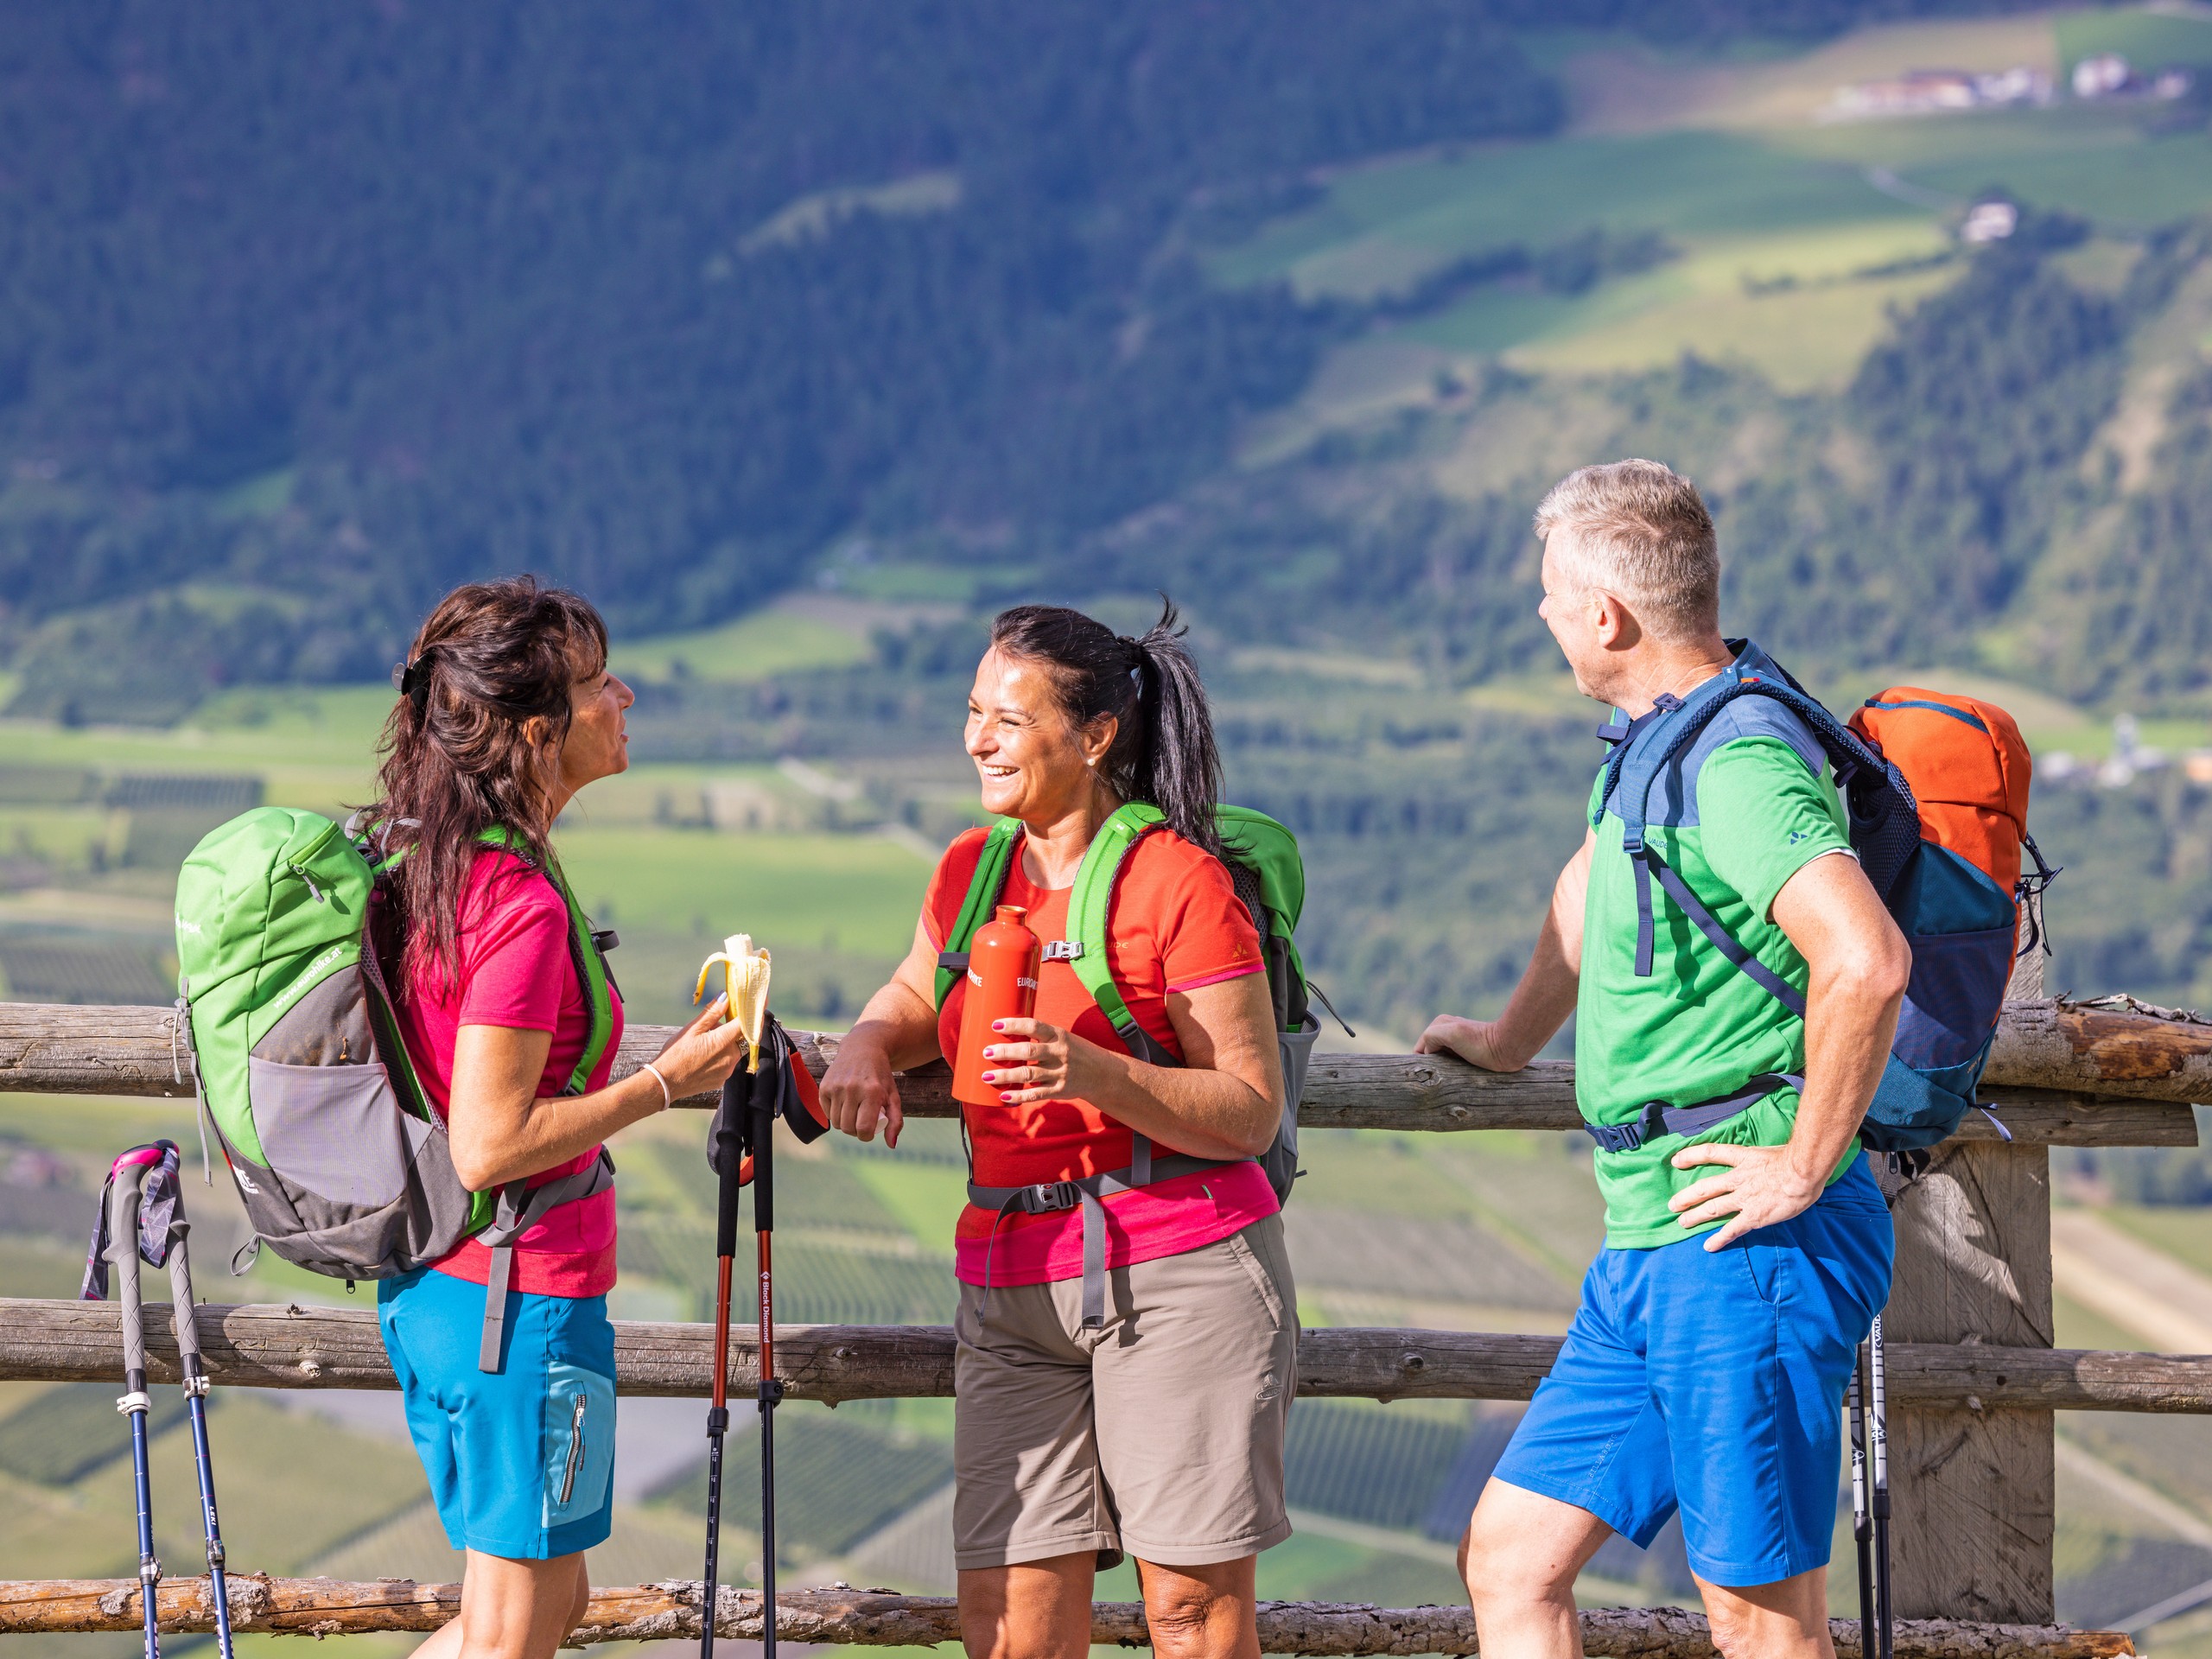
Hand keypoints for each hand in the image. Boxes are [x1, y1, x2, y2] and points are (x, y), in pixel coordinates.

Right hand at [648, 996, 748, 1101]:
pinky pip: (728, 1063)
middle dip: (734, 1028)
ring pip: (735, 1051)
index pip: (748, 1023)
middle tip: (719, 1022)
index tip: (758, 1002)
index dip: (753, 1012)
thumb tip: (726, 997)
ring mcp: (727, 1071)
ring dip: (727, 1043)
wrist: (665, 1084)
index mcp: (723, 1041)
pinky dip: (722, 1056)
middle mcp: (730, 1057)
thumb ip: (712, 1013)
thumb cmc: (675, 1054)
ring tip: (706, 1041)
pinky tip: (705, 1055)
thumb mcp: (692, 1029)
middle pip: (742, 1037)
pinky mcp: (722, 1080)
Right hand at [820, 1025, 903, 1147]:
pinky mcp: (824, 1086)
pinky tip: (844, 1103)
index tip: (869, 1132)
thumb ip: (895, 1121)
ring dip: (844, 1123)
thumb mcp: (893, 1096)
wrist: (863, 1049)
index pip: (864, 1128)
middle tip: (861, 1122)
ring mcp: (836, 1087)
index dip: (866, 1136)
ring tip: (853, 1112)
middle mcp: (852, 1089)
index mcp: (872, 1093)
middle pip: (848, 1128)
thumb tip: (891, 1145)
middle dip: (855, 1131)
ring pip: (836, 1123)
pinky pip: (826, 1113)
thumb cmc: (880, 1077)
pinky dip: (834, 1113)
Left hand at [980, 1017, 1108, 1105]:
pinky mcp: (1059, 1090)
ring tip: (987, 1076)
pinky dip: (1018, 1096)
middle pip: (1028, 1051)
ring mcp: (1059, 1073)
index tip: (995, 1025)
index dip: (1014, 1025)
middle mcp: (1059, 1053)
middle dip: (1005, 1052)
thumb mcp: (1063, 1038)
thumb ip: (1040, 1038)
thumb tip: (1007, 1038)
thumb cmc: (1076, 1052)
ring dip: (1006, 1076)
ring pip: (1028, 1074)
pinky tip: (1004, 1096)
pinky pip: (1035, 1094)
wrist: (1103, 1074)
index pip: (1034, 1026)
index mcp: (1058, 1035)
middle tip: (987, 1052)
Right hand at [1416, 1014, 1520, 1071]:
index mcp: (1439, 1024)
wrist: (1508, 1049)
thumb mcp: (1451, 1033)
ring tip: (1454, 1075)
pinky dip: (1452, 1070)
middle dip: (1433, 1066)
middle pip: (1429, 1054)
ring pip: (1440, 1061)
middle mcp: (1446, 1031)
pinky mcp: (1466, 1052)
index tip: (1434, 1073)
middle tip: (1445, 1075)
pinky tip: (1460, 1074)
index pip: (1420, 1049)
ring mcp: (1456, 1042)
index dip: (1424, 1062)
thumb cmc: (1481, 1043)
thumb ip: (1431, 1037)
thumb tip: (1429, 1054)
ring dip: (1443, 1069)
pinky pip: (1451, 1063)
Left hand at [1668, 1142, 1825, 1249]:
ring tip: (1682, 1223)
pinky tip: (1708, 1246)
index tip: (1676, 1160)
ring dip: (1695, 1216)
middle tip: (1672, 1204)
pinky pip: (1732, 1229)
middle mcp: (1738, 1178)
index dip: (1691, 1155)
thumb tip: (1764, 1161)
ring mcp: (1744, 1198)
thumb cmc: (1796, 1159)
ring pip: (1712, 1208)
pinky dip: (1719, 1239)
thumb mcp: (1773, 1150)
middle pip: (1705, 1188)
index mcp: (1743, 1158)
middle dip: (1686, 1196)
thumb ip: (1762, 1158)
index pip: (1710, 1153)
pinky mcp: (1754, 1216)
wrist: (1803, 1171)